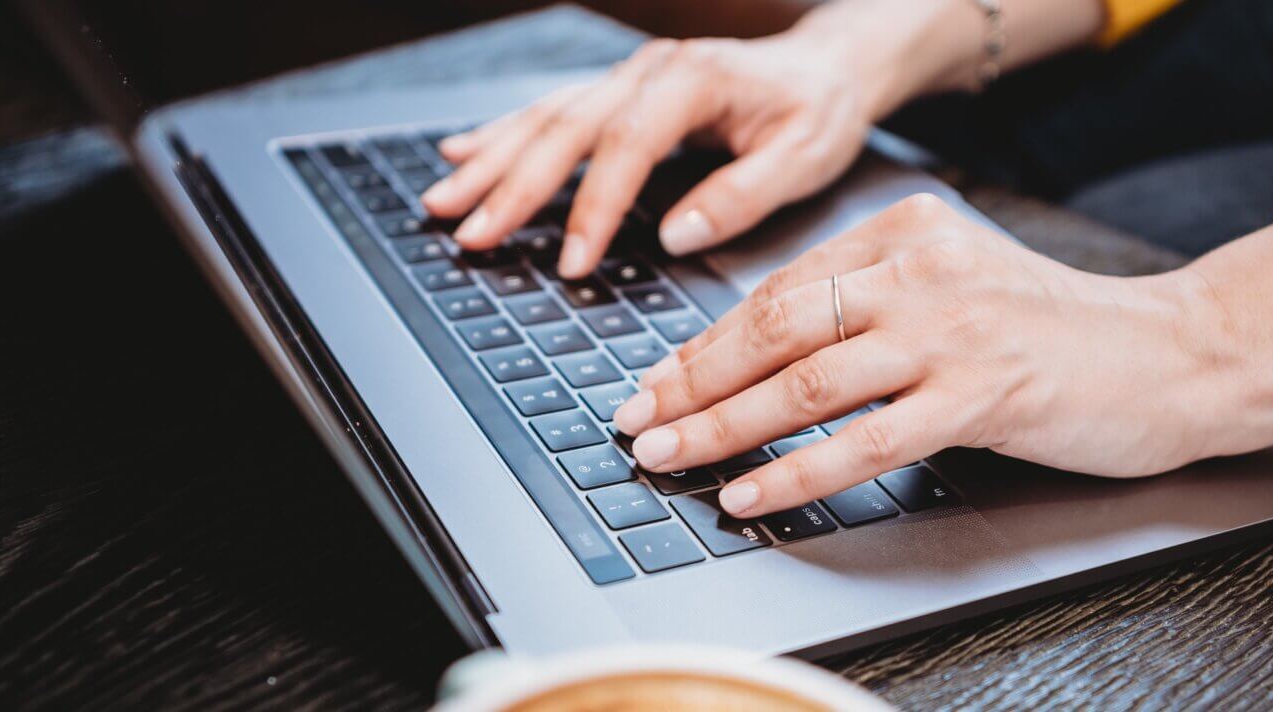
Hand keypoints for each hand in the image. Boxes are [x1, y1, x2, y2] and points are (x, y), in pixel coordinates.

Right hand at [420, 35, 879, 278]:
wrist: (828, 67)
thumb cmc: (820, 112)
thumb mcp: (804, 157)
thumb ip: (742, 196)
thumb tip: (677, 235)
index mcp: (694, 81)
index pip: (628, 147)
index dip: (594, 208)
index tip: (571, 264)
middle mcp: (651, 70)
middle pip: (566, 128)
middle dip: (511, 185)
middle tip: (469, 233)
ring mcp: (630, 76)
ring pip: (547, 116)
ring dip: (492, 159)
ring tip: (443, 199)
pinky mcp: (623, 90)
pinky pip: (553, 109)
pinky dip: (505, 133)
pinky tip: (463, 151)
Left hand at [610, 195, 1272, 517]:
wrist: (1176, 356)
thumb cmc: (1062, 334)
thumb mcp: (958, 287)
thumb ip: (874, 304)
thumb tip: (764, 355)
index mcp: (907, 232)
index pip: (780, 286)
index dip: (707, 340)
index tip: (660, 379)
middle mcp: (921, 268)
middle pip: (775, 326)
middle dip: (691, 380)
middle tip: (638, 419)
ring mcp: (951, 328)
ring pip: (805, 381)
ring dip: (724, 425)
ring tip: (669, 455)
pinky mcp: (981, 392)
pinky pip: (864, 439)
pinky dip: (796, 472)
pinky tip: (750, 492)